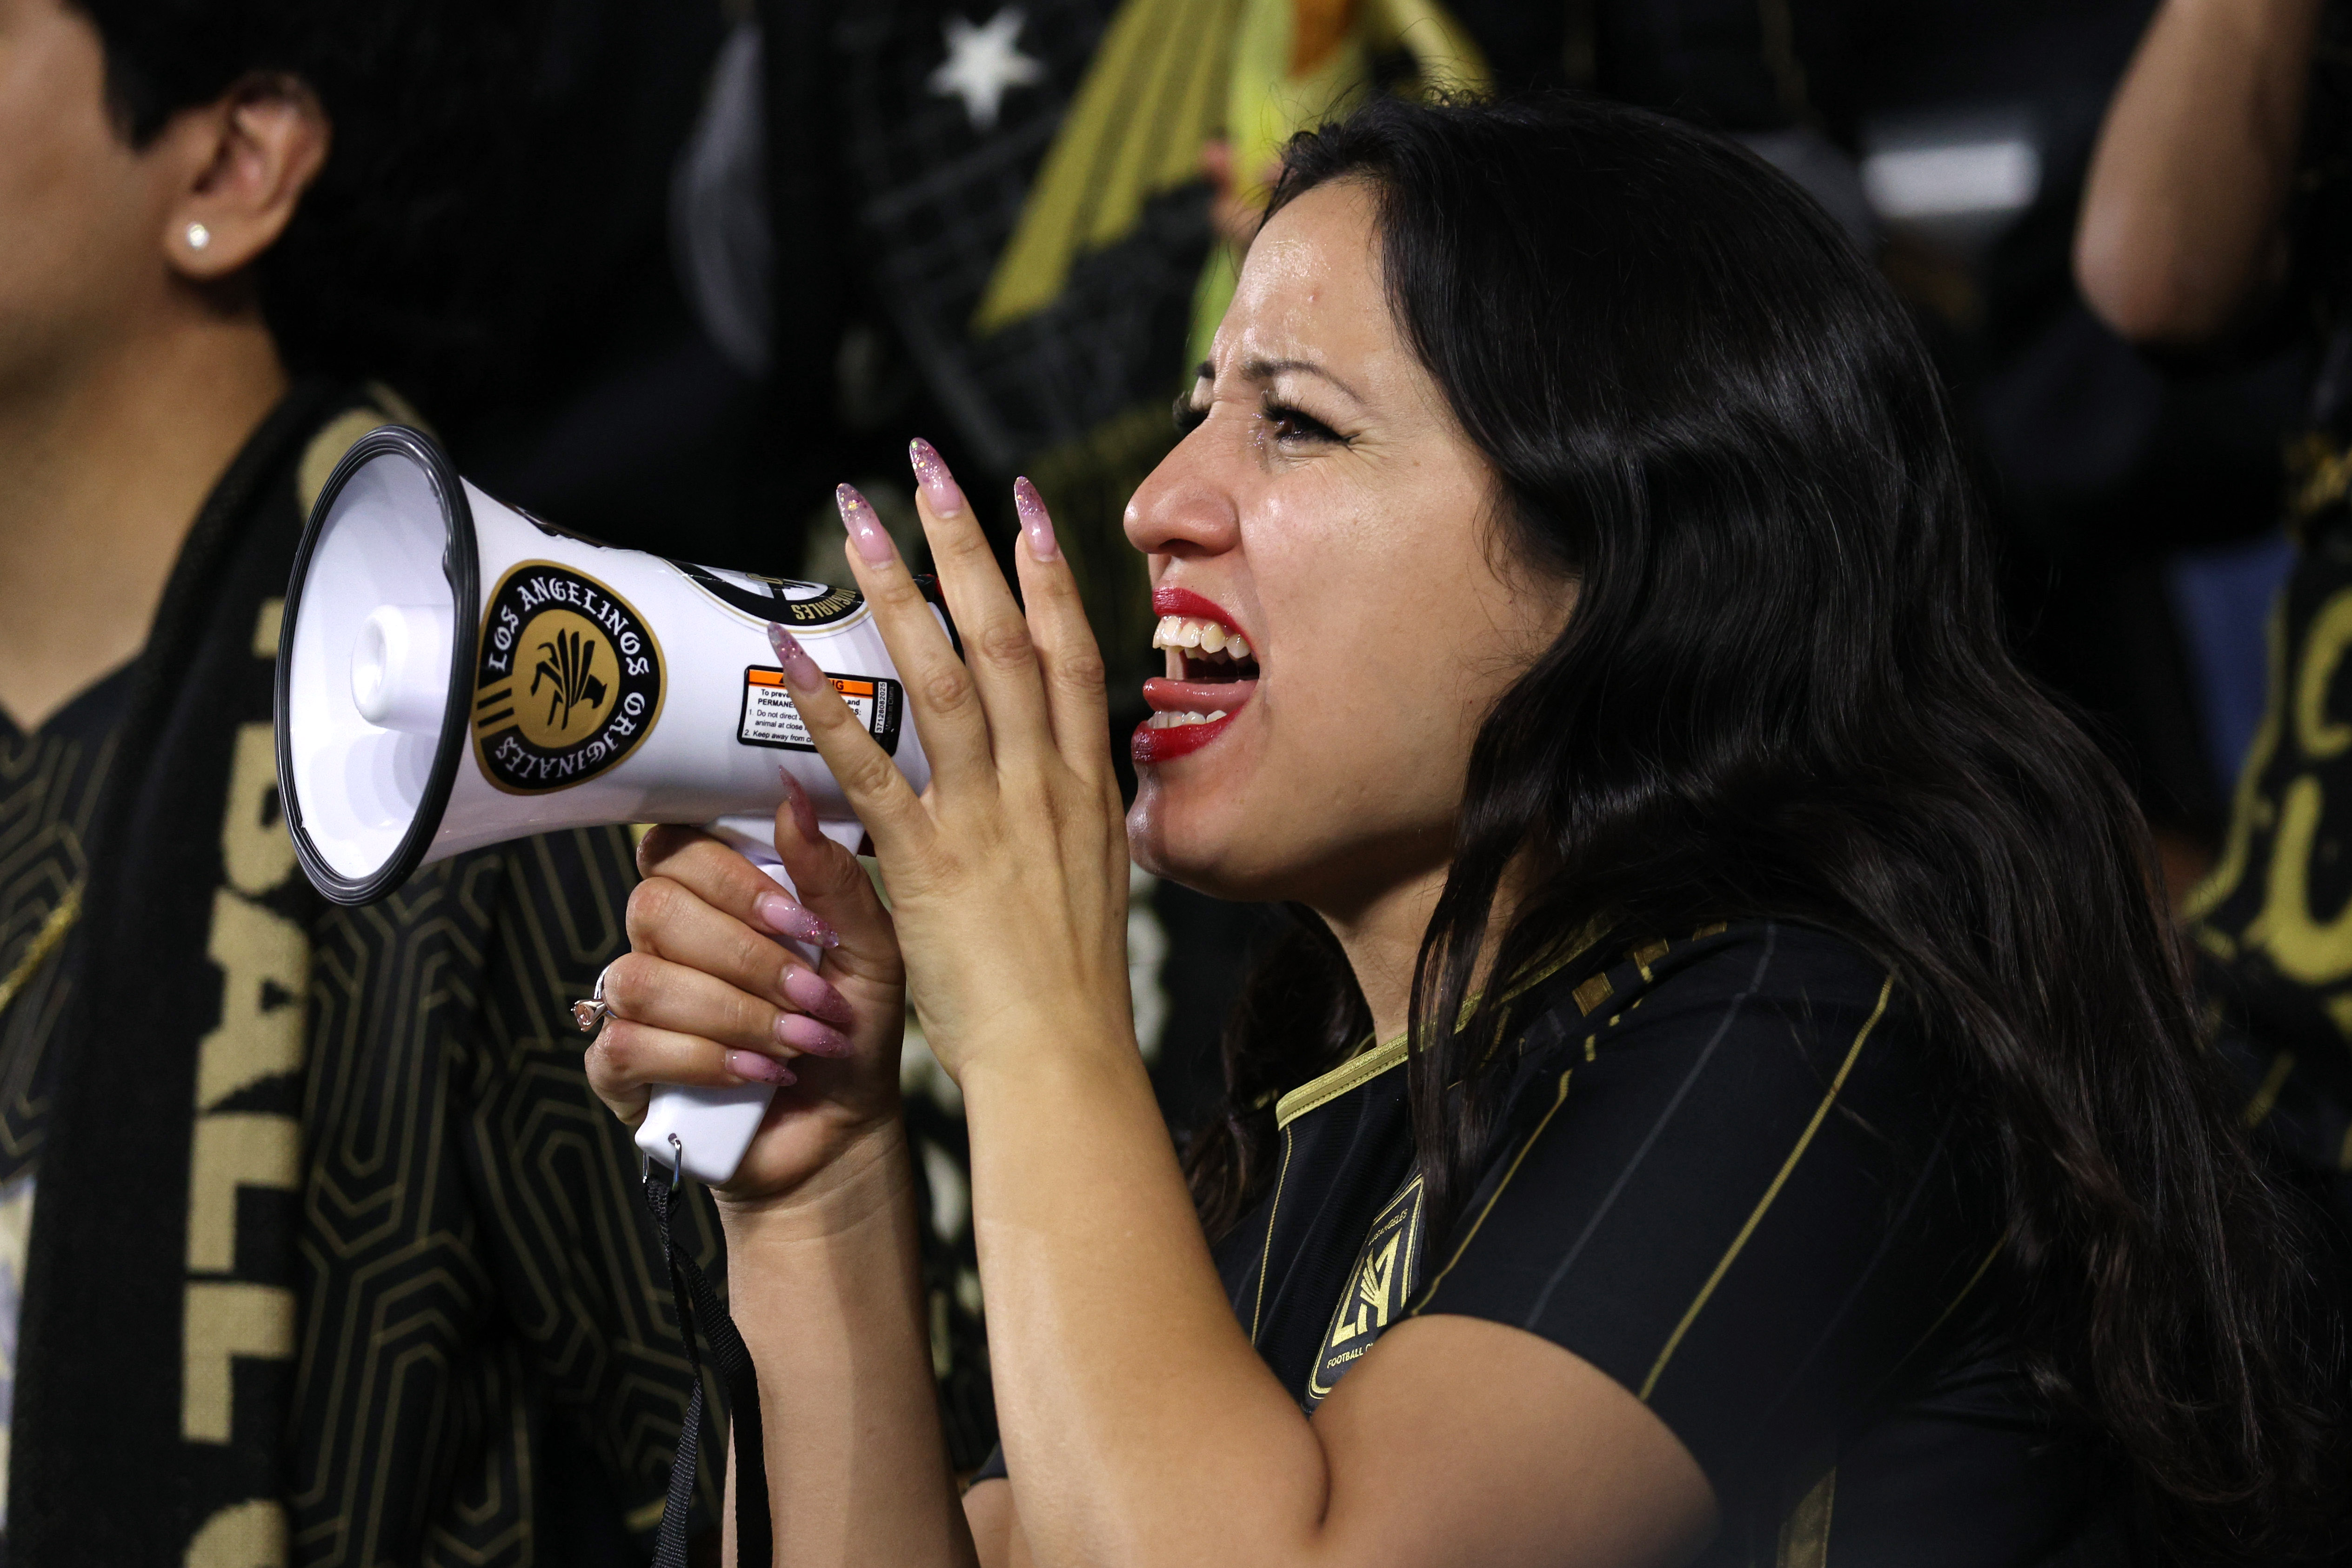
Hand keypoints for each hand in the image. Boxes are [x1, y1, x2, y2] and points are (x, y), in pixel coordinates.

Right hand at [584, 775, 909, 1206]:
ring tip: (798, 1044)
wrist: (845, 1128)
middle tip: (813, 995)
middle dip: (747, 958)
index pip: (676, 846)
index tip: (800, 921)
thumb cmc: (853, 1027)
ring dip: (734, 1014)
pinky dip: (702, 1060)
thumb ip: (832, 877)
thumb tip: (792, 798)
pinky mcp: (618, 1067)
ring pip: (642, 978)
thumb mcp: (869, 950)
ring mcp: (632, 1002)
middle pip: (655, 907)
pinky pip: (626, 1044)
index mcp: (712, 896)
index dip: (731, 879)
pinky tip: (759, 1076)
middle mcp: (661, 940)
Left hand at [773, 442, 1132, 1083]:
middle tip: (929, 468)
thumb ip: (1073, 815)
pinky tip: (796, 655)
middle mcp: (1046, 786)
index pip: (1076, 654)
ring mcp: (991, 819)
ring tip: (857, 522)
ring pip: (947, 679)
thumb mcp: (1094, 881)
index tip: (1026, 505)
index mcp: (1088, 789)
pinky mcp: (931, 862)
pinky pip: (876, 770)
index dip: (1052, 573)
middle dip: (968, 546)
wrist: (1065, 1063)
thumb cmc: (1073, 990)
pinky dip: (835, 709)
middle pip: (1010, 639)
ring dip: (898, 591)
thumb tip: (1069, 768)